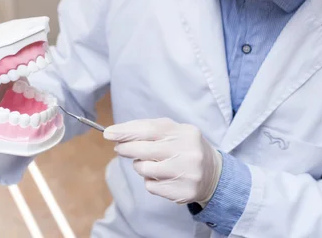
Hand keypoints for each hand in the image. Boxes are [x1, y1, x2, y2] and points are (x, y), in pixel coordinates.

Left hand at [103, 118, 222, 205]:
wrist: (213, 174)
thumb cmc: (184, 148)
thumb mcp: (173, 132)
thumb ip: (148, 129)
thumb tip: (117, 133)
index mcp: (185, 132)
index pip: (150, 129)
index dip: (126, 131)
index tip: (108, 133)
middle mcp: (188, 152)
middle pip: (144, 150)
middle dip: (126, 148)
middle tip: (120, 148)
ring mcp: (186, 173)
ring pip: (144, 170)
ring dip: (140, 166)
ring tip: (150, 163)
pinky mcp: (182, 192)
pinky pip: (151, 186)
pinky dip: (150, 181)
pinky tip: (161, 177)